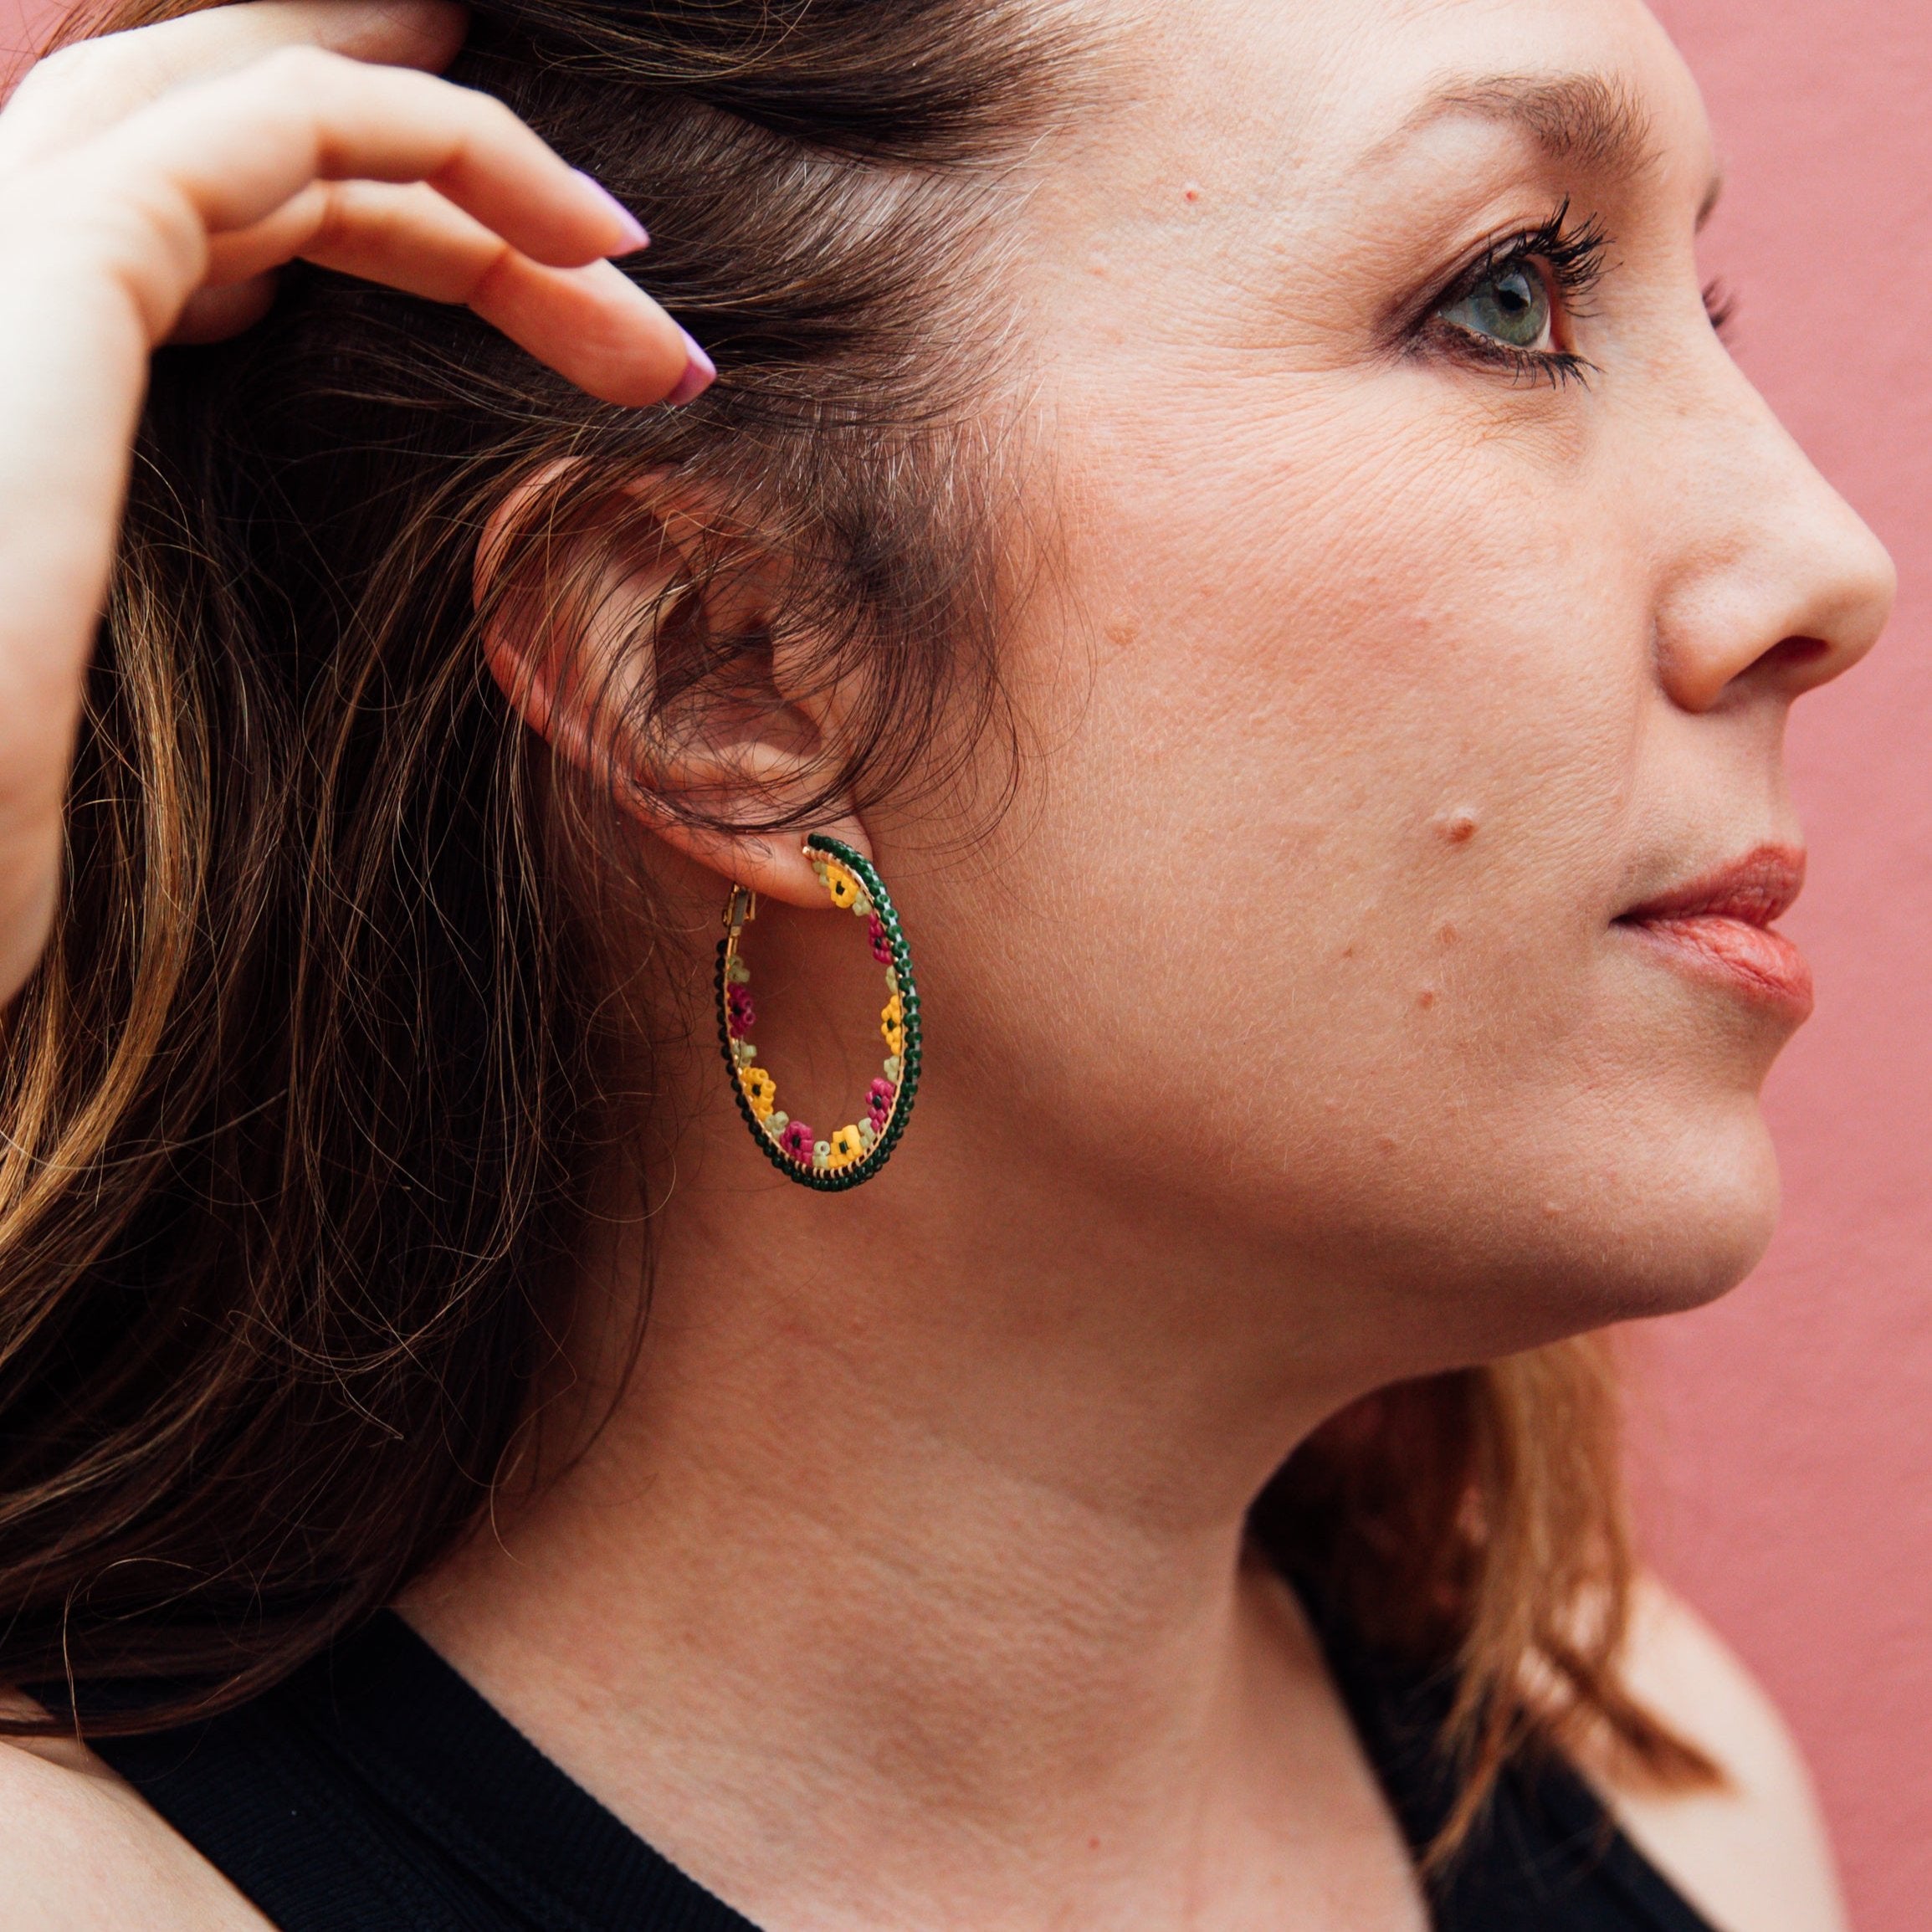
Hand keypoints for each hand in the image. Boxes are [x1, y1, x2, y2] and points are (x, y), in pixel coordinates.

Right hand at [0, 0, 703, 1004]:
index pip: (216, 226)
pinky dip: (448, 146)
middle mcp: (1, 270)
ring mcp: (12, 239)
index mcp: (22, 365)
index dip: (389, 236)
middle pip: (249, 150)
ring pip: (275, 112)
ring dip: (477, 165)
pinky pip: (287, 129)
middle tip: (610, 257)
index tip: (543, 300)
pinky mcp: (64, 249)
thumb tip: (334, 605)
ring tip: (624, 246)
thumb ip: (199, 573)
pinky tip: (585, 237)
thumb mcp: (135, 679)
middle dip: (449, 188)